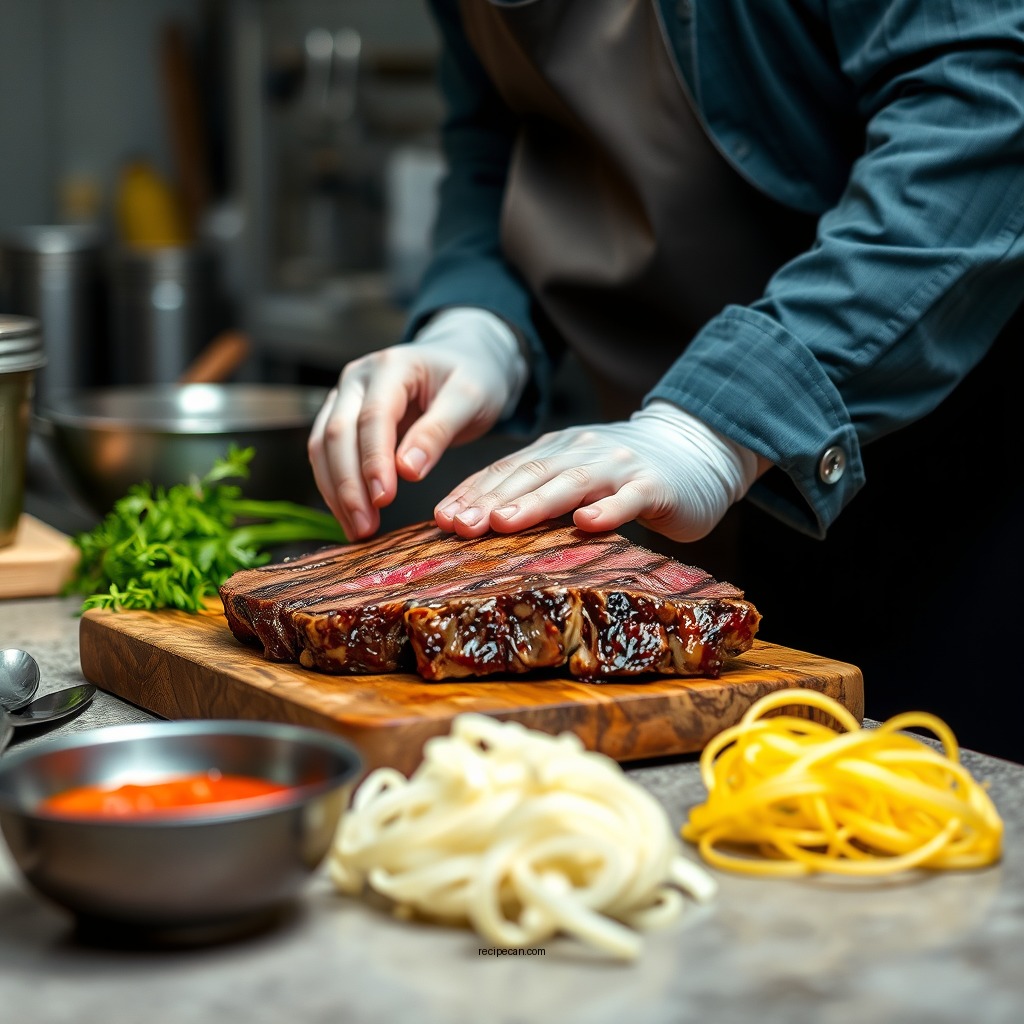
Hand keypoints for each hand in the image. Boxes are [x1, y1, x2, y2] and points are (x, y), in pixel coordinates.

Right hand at [308, 307, 528, 538]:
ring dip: (336, 491)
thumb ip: (437, 431)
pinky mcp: (342, 417)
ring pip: (322, 446)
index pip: (373, 417)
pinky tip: (351, 516)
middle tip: (364, 527)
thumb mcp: (469, 399)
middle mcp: (357, 378)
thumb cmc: (471, 377)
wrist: (464, 360)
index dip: (374, 461)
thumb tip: (406, 470)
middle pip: (337, 434)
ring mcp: (345, 397)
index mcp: (391, 366)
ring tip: (357, 530)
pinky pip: (327, 454)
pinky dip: (336, 487)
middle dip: (348, 484)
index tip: (383, 499)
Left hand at [435, 400, 760, 541]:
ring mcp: (618, 467)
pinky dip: (607, 510)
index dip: (473, 492)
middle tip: (458, 525)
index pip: (506, 471)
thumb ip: (536, 492)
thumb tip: (477, 523)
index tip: (441, 518)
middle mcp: (581, 453)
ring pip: (571, 483)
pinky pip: (628, 499)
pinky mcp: (654, 487)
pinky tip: (587, 524)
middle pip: (530, 475)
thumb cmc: (624, 475)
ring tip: (504, 522)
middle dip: (491, 500)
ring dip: (535, 503)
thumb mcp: (574, 476)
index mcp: (556, 451)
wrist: (695, 450)